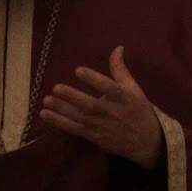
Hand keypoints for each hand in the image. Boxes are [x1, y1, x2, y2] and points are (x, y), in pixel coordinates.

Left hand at [39, 46, 162, 168]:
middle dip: (72, 97)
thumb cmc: (138, 110)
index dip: (93, 79)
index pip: (108, 87)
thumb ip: (120, 69)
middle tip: (56, 87)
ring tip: (46, 100)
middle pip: (90, 105)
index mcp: (122, 98)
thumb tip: (117, 48)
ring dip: (61, 110)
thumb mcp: (133, 88)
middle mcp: (111, 112)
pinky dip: (60, 122)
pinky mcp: (93, 136)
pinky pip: (74, 129)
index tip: (78, 70)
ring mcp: (101, 126)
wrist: (146, 142)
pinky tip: (46, 114)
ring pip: (79, 118)